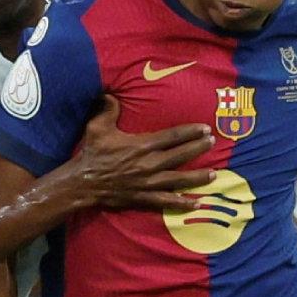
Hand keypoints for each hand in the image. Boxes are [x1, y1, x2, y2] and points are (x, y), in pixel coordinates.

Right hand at [69, 95, 213, 212]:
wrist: (82, 183)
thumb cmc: (92, 154)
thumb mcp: (97, 126)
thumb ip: (108, 108)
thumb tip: (110, 93)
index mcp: (141, 145)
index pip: (172, 136)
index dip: (190, 132)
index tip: (205, 128)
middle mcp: (149, 164)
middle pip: (180, 155)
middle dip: (199, 149)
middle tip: (213, 143)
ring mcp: (148, 183)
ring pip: (179, 180)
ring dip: (197, 178)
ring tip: (214, 175)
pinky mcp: (143, 198)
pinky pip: (166, 201)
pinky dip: (181, 203)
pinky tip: (196, 203)